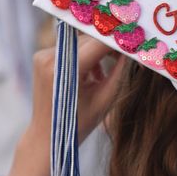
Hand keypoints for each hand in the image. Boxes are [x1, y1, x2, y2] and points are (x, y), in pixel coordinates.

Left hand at [0, 35, 126, 175]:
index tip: (135, 41)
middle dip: (108, 45)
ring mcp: (43, 56)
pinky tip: (91, 74)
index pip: (98, 43)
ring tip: (103, 73)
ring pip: (80, 41)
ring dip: (95, 50)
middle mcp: (50, 57)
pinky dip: (83, 55)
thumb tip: (132, 49)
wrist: (47, 136)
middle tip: (126, 55)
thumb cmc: (80, 122)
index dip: (118, 41)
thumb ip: (120, 71)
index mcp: (66, 70)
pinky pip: (70, 47)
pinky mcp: (41, 56)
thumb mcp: (106, 98)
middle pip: (88, 39)